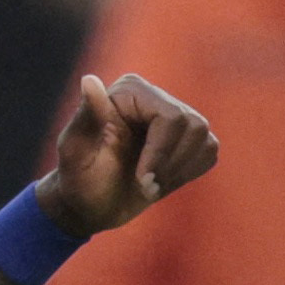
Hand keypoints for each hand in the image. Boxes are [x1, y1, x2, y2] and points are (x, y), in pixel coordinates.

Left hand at [37, 73, 217, 235]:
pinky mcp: (188, 139)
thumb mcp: (75, 151)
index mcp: (130, 91)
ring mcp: (176, 116)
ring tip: (150, 185)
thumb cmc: (78, 178)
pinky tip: (162, 180)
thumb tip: (88, 81)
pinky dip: (188, 173)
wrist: (89, 203)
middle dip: (171, 164)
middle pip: (194, 127)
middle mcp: (156, 97)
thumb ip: (86, 116)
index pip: (171, 117)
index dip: (162, 153)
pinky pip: (208, 152)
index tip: (142, 180)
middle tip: (145, 187)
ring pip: (204, 139)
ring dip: (179, 171)